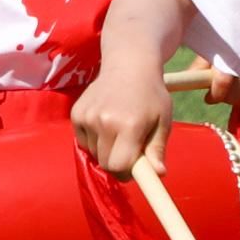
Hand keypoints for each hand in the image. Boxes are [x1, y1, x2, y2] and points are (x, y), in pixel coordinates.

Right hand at [70, 57, 169, 178]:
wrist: (128, 65)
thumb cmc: (151, 95)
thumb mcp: (163, 120)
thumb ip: (157, 149)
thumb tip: (159, 174)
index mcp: (129, 125)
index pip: (118, 166)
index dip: (127, 173)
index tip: (134, 170)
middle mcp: (104, 121)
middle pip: (105, 163)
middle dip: (117, 163)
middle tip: (129, 150)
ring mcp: (87, 116)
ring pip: (94, 153)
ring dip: (106, 150)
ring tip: (118, 131)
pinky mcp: (76, 114)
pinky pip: (83, 141)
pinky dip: (94, 140)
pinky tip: (105, 124)